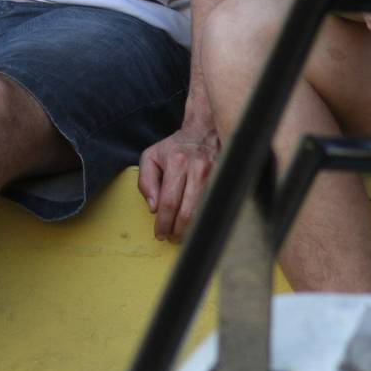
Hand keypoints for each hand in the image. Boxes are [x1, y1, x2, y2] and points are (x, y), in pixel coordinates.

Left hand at [138, 121, 218, 242]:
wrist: (204, 132)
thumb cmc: (174, 147)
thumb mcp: (151, 157)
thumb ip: (146, 182)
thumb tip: (153, 208)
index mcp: (177, 162)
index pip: (169, 202)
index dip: (164, 223)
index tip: (159, 234)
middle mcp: (198, 169)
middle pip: (188, 212)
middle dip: (177, 231)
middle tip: (170, 239)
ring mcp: (215, 176)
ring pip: (203, 213)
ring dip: (191, 230)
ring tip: (181, 236)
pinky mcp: (225, 182)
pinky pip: (214, 208)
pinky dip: (204, 221)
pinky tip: (196, 226)